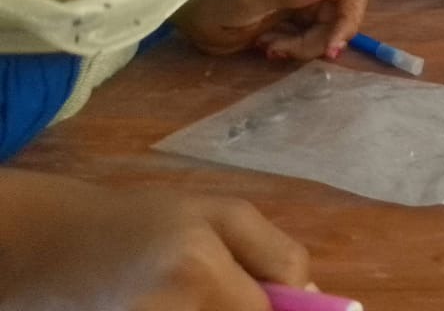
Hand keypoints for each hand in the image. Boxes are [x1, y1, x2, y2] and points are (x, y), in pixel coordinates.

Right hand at [0, 169, 310, 309]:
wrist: (58, 246)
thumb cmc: (145, 221)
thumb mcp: (221, 214)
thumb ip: (275, 253)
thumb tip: (314, 299)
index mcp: (198, 269)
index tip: (289, 301)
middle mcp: (172, 310)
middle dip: (252, 309)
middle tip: (227, 286)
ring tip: (198, 292)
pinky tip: (178, 302)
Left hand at [171, 0, 368, 61]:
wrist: (196, 18)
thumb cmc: (222, 2)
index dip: (351, 18)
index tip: (333, 46)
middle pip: (343, 17)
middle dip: (323, 39)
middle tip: (291, 53)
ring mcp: (307, 4)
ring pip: (328, 32)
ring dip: (303, 48)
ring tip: (271, 49)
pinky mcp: (297, 22)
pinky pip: (312, 40)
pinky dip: (295, 50)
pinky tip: (269, 49)